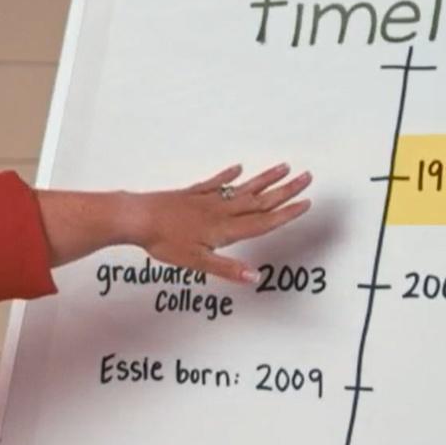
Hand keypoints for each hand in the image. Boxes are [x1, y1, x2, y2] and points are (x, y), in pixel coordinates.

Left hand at [132, 163, 311, 283]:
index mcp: (226, 229)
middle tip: (307, 177)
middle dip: (285, 190)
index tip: (306, 202)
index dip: (286, 213)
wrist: (138, 218)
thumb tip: (255, 277)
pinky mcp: (192, 194)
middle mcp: (221, 211)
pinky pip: (216, 182)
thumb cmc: (165, 241)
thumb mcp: (197, 262)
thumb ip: (228, 269)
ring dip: (265, 179)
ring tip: (283, 167)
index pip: (264, 221)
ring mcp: (207, 200)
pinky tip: (238, 168)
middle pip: (260, 200)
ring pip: (243, 188)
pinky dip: (229, 175)